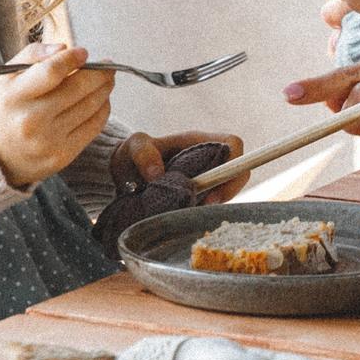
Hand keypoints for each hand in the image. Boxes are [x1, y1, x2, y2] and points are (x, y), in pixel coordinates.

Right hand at [0, 43, 114, 189]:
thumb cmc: (10, 106)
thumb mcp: (9, 76)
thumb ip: (33, 54)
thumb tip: (64, 48)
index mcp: (14, 97)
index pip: (51, 72)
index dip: (72, 59)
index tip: (84, 53)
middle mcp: (30, 120)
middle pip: (77, 89)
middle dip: (99, 73)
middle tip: (108, 65)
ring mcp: (48, 140)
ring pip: (90, 106)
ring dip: (105, 88)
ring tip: (107, 79)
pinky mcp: (63, 155)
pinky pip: (94, 126)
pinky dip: (103, 109)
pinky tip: (102, 100)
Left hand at [114, 130, 250, 203]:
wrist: (121, 172)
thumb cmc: (131, 153)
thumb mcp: (133, 146)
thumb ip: (144, 153)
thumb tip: (158, 175)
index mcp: (199, 141)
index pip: (233, 145)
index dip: (234, 162)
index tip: (215, 184)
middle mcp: (208, 160)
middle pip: (238, 172)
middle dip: (227, 191)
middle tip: (205, 206)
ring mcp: (204, 179)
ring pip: (226, 192)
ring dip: (212, 204)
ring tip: (188, 213)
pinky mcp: (196, 197)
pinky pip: (210, 205)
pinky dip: (201, 212)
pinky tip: (184, 218)